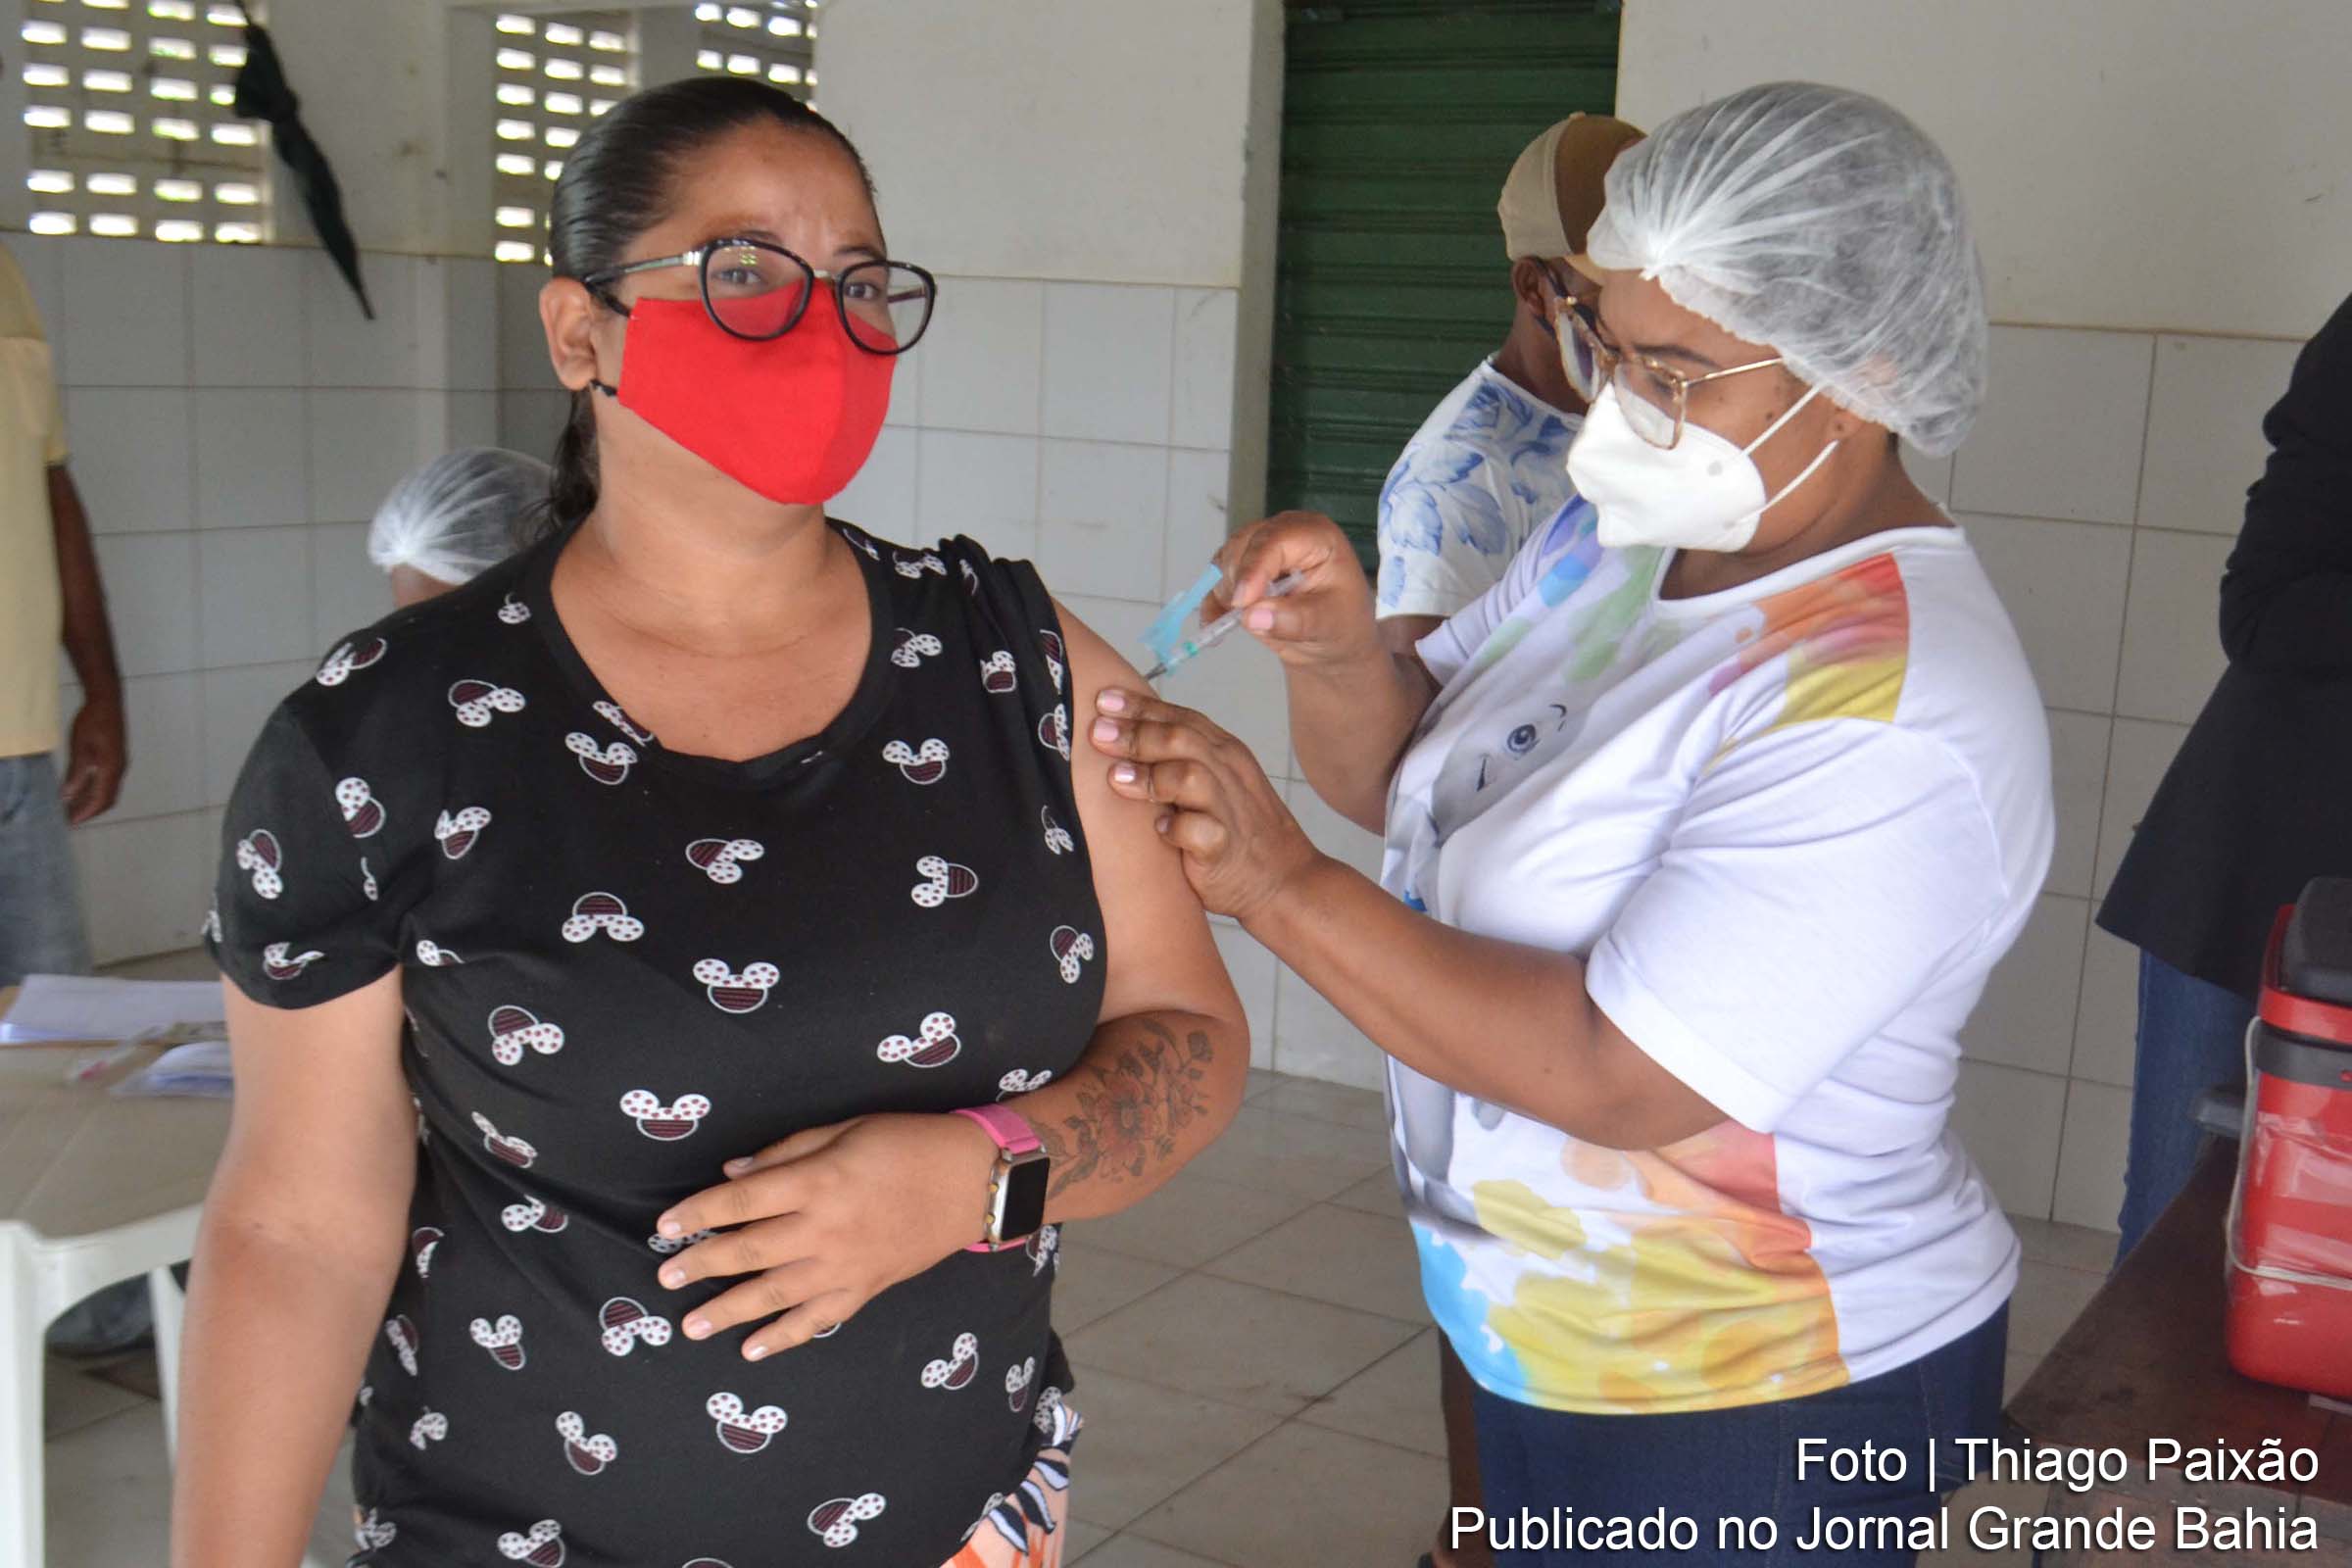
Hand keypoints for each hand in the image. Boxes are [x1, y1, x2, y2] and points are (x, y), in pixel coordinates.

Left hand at [61, 692, 125, 824]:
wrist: (107, 701)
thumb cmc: (92, 721)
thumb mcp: (80, 747)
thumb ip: (76, 772)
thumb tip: (69, 795)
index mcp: (111, 768)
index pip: (101, 799)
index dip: (86, 813)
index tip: (72, 822)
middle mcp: (119, 769)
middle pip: (108, 799)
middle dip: (91, 811)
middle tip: (71, 817)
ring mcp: (120, 764)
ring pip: (109, 791)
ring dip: (93, 801)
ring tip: (73, 806)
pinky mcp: (117, 759)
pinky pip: (109, 782)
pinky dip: (96, 790)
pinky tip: (81, 789)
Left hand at [652, 1112, 999, 1359]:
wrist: (973, 1181)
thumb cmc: (907, 1143)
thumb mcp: (845, 1129)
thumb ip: (786, 1153)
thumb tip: (733, 1174)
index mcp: (818, 1180)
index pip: (742, 1200)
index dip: (698, 1213)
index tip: (665, 1227)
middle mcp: (824, 1228)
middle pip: (749, 1251)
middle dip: (702, 1265)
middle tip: (666, 1279)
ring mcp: (845, 1265)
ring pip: (775, 1293)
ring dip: (730, 1310)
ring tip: (692, 1325)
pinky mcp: (865, 1288)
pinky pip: (818, 1319)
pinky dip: (784, 1336)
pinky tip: (753, 1349)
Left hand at [1089, 686, 1324, 922]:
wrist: (1284, 881)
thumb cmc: (1239, 831)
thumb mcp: (1217, 784)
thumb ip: (1180, 761)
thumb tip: (1123, 739)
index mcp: (1224, 754)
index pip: (1181, 719)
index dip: (1141, 706)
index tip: (1103, 698)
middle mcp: (1228, 774)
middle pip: (1181, 739)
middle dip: (1136, 733)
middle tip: (1097, 732)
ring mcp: (1230, 810)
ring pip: (1190, 776)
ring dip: (1151, 776)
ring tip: (1116, 779)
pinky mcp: (1226, 847)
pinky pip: (1201, 831)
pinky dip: (1177, 828)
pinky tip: (1159, 830)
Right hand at [1201, 511, 1381, 672]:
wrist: (1333, 641)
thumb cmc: (1342, 624)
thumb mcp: (1329, 625)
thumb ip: (1295, 620)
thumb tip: (1253, 616)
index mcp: (1315, 536)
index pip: (1276, 540)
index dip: (1255, 567)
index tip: (1242, 600)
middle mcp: (1284, 534)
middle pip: (1244, 544)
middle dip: (1236, 579)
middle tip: (1240, 615)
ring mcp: (1261, 549)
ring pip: (1225, 559)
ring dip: (1224, 591)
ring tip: (1233, 622)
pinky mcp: (1244, 568)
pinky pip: (1217, 578)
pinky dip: (1212, 601)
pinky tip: (1214, 623)